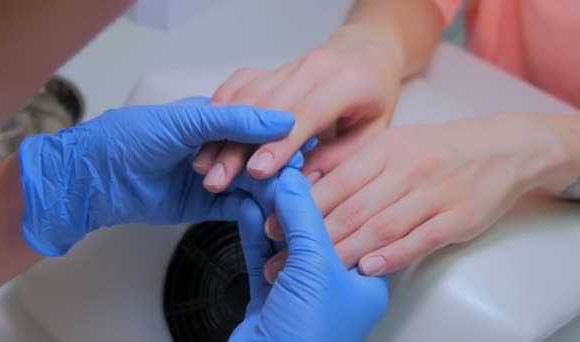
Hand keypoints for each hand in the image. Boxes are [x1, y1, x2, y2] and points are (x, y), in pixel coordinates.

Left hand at [19, 97, 296, 255]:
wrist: (95, 179)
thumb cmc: (131, 139)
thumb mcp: (185, 121)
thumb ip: (234, 121)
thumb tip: (282, 119)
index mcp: (215, 120)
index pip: (259, 128)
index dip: (281, 138)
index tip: (303, 147)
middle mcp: (218, 148)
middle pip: (260, 159)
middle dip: (278, 170)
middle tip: (296, 182)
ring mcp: (213, 178)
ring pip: (251, 186)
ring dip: (267, 193)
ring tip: (284, 203)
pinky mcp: (204, 206)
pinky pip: (235, 209)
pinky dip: (249, 212)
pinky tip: (262, 215)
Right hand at [193, 26, 401, 191]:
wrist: (367, 53)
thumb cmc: (374, 97)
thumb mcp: (373, 133)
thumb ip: (340, 159)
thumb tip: (305, 189)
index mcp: (346, 83)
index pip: (306, 114)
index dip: (280, 144)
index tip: (257, 172)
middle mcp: (313, 68)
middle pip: (267, 107)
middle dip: (238, 144)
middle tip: (218, 179)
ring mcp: (289, 65)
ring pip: (247, 95)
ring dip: (222, 131)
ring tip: (205, 165)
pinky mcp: (271, 68)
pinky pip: (239, 84)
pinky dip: (220, 108)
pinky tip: (207, 134)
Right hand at [230, 168, 388, 340]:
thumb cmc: (309, 338)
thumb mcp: (315, 267)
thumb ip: (305, 219)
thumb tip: (294, 179)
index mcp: (362, 282)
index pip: (351, 224)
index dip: (332, 192)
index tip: (311, 166)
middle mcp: (334, 288)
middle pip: (315, 231)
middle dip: (296, 200)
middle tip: (281, 169)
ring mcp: (300, 295)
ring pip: (286, 243)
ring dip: (273, 214)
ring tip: (261, 182)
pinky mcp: (270, 301)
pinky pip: (262, 259)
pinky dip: (254, 235)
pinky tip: (248, 211)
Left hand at [264, 114, 563, 278]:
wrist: (501, 149)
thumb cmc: (435, 150)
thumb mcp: (391, 143)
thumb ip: (346, 159)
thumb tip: (301, 175)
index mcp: (387, 149)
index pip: (337, 180)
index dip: (301, 205)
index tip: (272, 225)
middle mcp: (408, 170)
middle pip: (353, 208)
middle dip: (312, 237)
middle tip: (280, 260)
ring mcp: (434, 194)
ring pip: (382, 226)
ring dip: (344, 252)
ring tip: (313, 272)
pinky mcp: (457, 218)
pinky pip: (420, 239)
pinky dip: (392, 255)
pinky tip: (367, 268)